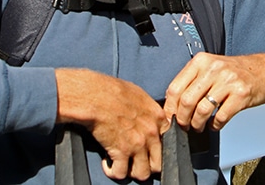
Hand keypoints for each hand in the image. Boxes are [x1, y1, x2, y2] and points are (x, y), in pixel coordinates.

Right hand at [54, 68, 168, 180]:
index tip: (150, 151)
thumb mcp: (138, 95)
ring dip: (131, 171)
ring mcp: (138, 144)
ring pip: (142, 174)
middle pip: (158, 163)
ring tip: (123, 164)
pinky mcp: (121, 152)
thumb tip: (149, 119)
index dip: (159, 149)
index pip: (170, 142)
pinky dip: (113, 171)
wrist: (95, 95)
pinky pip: (121, 173)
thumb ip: (148, 111)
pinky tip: (108, 163)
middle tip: (136, 162)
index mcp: (157, 117)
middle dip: (147, 165)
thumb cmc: (112, 91)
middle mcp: (151, 133)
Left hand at [163, 52, 264, 132]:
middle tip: (184, 126)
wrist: (264, 70)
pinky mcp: (241, 95)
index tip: (170, 118)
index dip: (170, 107)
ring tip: (198, 127)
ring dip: (197, 124)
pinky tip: (214, 125)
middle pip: (187, 100)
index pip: (175, 87)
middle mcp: (214, 68)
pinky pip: (221, 117)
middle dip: (182, 119)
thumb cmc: (235, 72)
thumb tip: (172, 105)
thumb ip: (192, 81)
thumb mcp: (211, 67)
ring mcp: (228, 81)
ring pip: (202, 110)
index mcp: (201, 61)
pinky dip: (214, 126)